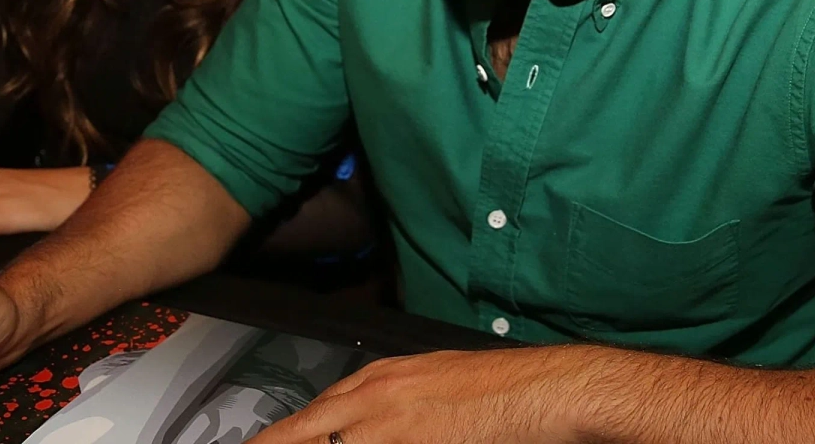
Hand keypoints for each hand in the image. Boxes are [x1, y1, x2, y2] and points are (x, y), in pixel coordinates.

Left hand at [252, 345, 594, 443]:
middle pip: (303, 429)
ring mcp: (386, 424)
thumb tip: (379, 425)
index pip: (316, 411)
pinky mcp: (405, 440)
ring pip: (323, 441)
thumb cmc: (502, 389)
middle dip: (272, 443)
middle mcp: (375, 395)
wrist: (541, 390)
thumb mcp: (436, 384)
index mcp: (382, 377)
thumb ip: (398, 405)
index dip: (285, 436)